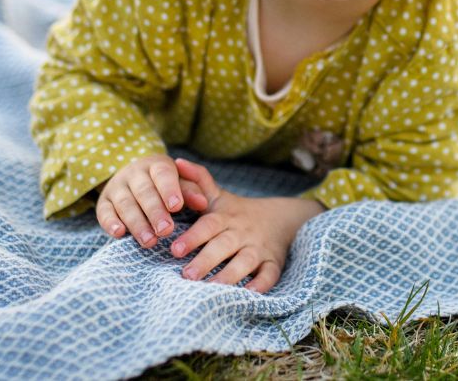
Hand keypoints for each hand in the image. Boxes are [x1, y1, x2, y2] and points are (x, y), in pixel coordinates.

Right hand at [96, 154, 209, 246]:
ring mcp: (117, 187)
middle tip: (166, 231)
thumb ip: (192, 191)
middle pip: (144, 192)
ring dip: (137, 223)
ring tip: (150, 241)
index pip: (163, 174)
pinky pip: (104, 211)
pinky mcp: (103, 202)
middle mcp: (134, 173)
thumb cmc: (166, 185)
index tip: (176, 206)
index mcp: (156, 165)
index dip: (169, 190)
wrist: (135, 178)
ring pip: (126, 204)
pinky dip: (110, 222)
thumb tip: (203, 203)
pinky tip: (119, 233)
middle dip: (155, 212)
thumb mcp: (181, 182)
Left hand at [170, 158, 323, 292]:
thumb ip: (198, 180)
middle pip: (224, 245)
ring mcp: (259, 248)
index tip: (175, 249)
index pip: (208, 225)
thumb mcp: (219, 195)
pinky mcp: (273, 263)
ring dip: (229, 276)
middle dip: (206, 260)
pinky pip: (270, 275)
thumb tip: (177, 162)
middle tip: (186, 275)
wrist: (282, 218)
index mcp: (226, 217)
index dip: (193, 236)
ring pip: (245, 262)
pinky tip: (249, 295)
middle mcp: (241, 233)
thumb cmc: (238, 212)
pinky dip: (261, 285)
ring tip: (210, 290)